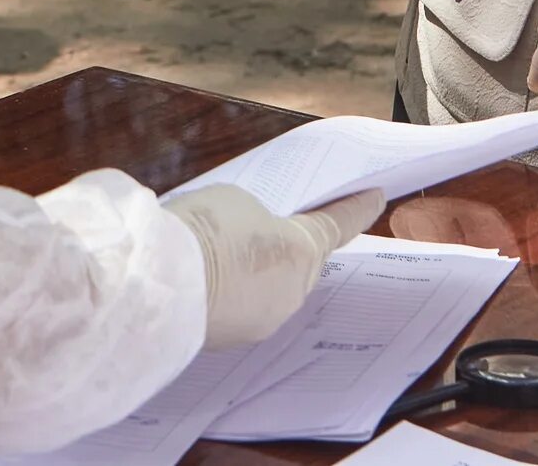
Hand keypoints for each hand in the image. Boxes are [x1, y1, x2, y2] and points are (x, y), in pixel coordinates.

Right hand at [164, 185, 385, 348]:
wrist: (161, 287)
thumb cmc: (204, 232)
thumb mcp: (236, 202)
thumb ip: (257, 220)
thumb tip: (254, 242)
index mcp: (303, 252)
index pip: (337, 224)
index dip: (356, 209)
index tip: (376, 198)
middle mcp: (291, 293)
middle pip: (301, 264)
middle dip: (292, 247)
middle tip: (272, 226)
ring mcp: (261, 322)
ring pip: (269, 291)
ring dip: (256, 274)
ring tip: (223, 252)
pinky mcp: (230, 340)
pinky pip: (239, 308)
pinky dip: (230, 293)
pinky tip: (205, 278)